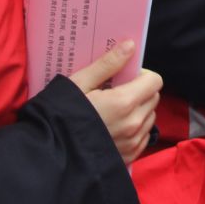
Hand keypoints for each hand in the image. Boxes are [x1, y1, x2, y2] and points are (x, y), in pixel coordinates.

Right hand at [69, 41, 161, 164]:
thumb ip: (108, 64)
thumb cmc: (61, 113)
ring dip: (138, 111)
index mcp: (124, 102)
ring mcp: (132, 143)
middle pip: (153, 98)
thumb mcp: (80, 83)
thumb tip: (130, 46)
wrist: (50, 152)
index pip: (154, 81)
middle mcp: (133, 124)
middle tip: (116, 92)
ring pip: (149, 117)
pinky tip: (114, 128)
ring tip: (113, 112)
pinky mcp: (129, 157)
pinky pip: (143, 137)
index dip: (142, 76)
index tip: (125, 77)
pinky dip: (134, 130)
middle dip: (140, 92)